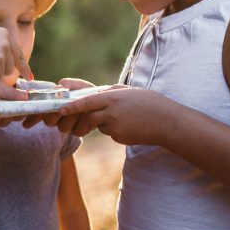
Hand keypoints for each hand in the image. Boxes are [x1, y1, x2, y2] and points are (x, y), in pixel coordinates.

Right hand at [21, 78, 95, 129]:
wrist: (103, 100)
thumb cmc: (87, 92)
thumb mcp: (78, 85)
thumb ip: (69, 83)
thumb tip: (59, 85)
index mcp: (53, 106)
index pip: (37, 114)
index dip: (30, 119)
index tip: (25, 123)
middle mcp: (57, 117)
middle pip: (49, 121)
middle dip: (56, 115)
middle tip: (62, 108)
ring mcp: (67, 125)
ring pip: (62, 128)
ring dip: (72, 118)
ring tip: (80, 109)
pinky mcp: (79, 131)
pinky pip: (77, 131)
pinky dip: (83, 122)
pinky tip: (88, 115)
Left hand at [54, 85, 175, 143]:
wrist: (169, 122)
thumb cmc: (151, 103)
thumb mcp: (130, 91)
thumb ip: (111, 93)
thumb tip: (95, 95)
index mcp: (113, 98)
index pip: (86, 102)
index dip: (72, 106)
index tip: (61, 109)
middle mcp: (112, 112)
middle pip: (88, 117)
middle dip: (81, 121)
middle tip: (79, 123)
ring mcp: (115, 127)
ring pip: (99, 126)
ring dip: (101, 124)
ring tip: (122, 119)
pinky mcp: (120, 137)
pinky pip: (110, 133)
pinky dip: (115, 129)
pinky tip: (131, 126)